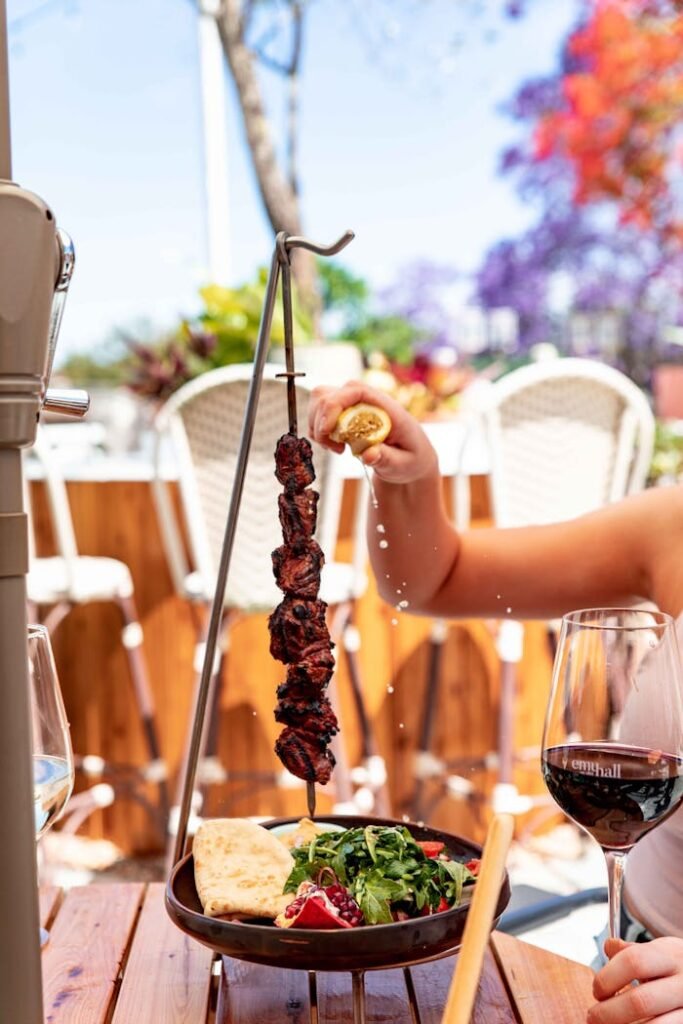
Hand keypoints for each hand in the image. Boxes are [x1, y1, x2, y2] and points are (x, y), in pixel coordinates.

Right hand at [308, 381, 437, 484]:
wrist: (411, 459)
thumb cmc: (411, 459)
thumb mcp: (404, 464)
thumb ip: (388, 459)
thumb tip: (369, 455)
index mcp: (385, 407)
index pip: (355, 389)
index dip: (335, 404)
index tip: (327, 430)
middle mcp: (366, 401)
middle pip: (330, 393)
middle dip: (322, 421)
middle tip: (335, 449)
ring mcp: (354, 406)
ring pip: (320, 400)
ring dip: (317, 426)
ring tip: (336, 448)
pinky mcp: (344, 414)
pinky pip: (320, 413)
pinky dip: (318, 431)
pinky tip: (334, 446)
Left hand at [588, 937, 682, 1022]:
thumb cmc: (681, 969)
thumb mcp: (664, 951)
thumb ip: (634, 952)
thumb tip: (608, 947)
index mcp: (672, 956)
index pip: (633, 961)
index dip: (608, 977)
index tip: (596, 991)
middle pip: (641, 1002)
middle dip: (609, 1014)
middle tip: (592, 1018)